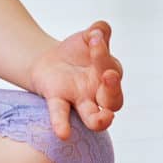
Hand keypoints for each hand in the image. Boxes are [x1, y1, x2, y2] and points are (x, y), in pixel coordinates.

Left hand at [25, 19, 124, 140]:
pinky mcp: (59, 101)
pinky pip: (62, 115)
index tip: (95, 39)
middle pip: (113, 99)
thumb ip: (98, 32)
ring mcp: (80, 100)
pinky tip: (63, 133)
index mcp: (108, 74)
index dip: (104, 54)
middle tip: (108, 75)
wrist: (49, 61)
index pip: (111, 68)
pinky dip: (62, 124)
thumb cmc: (77, 52)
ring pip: (95, 117)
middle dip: (112, 88)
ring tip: (104, 119)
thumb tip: (101, 29)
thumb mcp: (87, 38)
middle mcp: (98, 93)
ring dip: (101, 119)